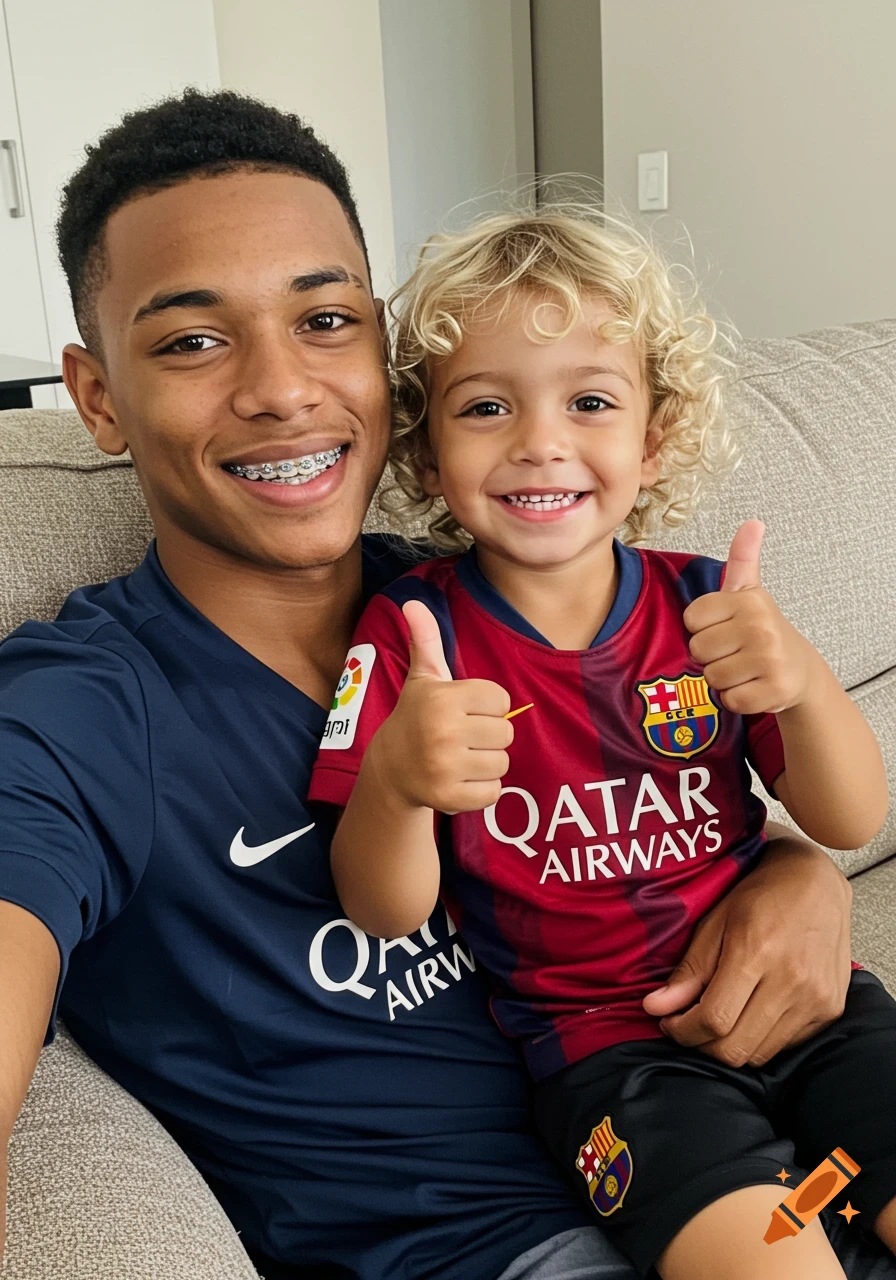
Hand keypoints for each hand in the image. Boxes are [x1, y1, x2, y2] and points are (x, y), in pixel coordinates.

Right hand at [370, 600, 512, 813]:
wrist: (391, 769)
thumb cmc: (416, 716)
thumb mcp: (422, 678)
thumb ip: (425, 640)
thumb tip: (412, 602)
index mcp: (443, 699)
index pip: (501, 699)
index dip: (487, 706)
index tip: (464, 710)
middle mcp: (443, 732)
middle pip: (506, 732)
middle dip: (489, 735)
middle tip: (462, 737)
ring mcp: (445, 768)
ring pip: (502, 762)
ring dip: (487, 762)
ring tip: (461, 757)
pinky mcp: (450, 798)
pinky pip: (493, 792)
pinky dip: (482, 789)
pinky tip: (459, 779)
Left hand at [642, 828, 851, 1065]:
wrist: (816, 883)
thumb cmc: (762, 895)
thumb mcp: (715, 921)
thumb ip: (689, 970)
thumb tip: (656, 1007)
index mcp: (756, 953)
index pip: (714, 1019)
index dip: (683, 1030)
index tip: (669, 1022)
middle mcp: (791, 981)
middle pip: (736, 1048)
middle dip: (701, 1044)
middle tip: (688, 1024)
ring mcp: (816, 999)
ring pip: (760, 1054)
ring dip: (730, 1045)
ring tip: (717, 1018)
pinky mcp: (830, 1009)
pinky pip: (786, 1046)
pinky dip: (760, 1039)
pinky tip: (749, 1014)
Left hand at [683, 520, 818, 715]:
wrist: (799, 669)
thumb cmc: (762, 630)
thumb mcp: (749, 592)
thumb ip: (743, 558)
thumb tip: (753, 522)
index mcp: (748, 600)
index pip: (691, 619)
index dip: (702, 628)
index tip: (724, 627)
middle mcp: (761, 627)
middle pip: (698, 650)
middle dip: (711, 656)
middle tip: (735, 651)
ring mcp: (769, 660)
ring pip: (712, 677)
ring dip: (723, 679)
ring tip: (744, 668)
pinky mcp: (774, 690)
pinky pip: (730, 700)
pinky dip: (736, 699)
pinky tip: (752, 686)